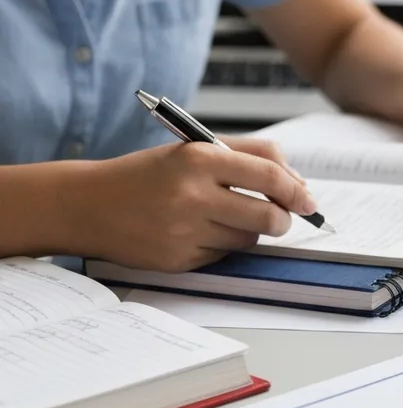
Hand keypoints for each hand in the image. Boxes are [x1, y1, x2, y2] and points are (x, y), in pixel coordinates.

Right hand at [71, 138, 316, 272]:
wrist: (88, 204)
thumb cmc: (149, 174)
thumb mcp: (194, 148)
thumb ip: (249, 155)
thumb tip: (297, 184)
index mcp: (199, 158)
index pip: (269, 175)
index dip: (296, 190)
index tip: (308, 200)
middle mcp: (192, 194)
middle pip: (268, 215)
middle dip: (283, 218)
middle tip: (280, 216)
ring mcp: (184, 230)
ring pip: (248, 238)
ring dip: (249, 230)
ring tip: (223, 217)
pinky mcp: (178, 259)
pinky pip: (223, 255)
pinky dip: (221, 245)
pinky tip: (196, 232)